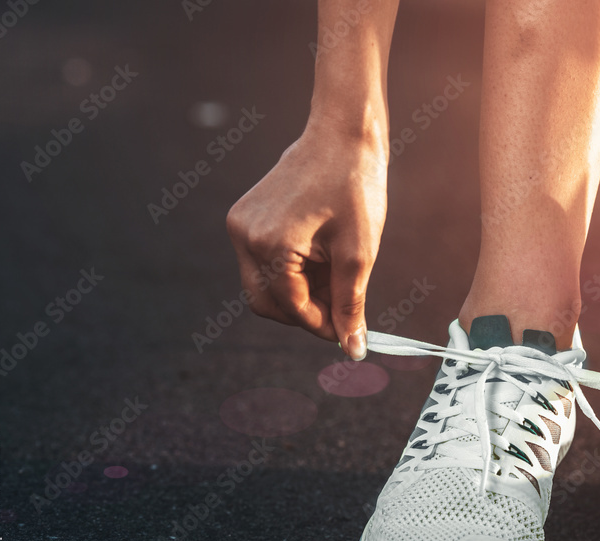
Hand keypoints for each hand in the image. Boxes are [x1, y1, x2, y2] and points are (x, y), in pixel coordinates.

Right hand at [226, 126, 386, 359]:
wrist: (342, 135)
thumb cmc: (355, 186)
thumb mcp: (359, 252)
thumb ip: (351, 303)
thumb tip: (353, 347)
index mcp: (270, 243)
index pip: (292, 307)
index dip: (323, 325)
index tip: (350, 332)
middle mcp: (245, 236)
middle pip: (267, 304)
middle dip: (305, 313)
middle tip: (342, 309)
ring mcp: (240, 225)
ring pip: (264, 286)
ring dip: (299, 293)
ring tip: (335, 273)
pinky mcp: (245, 218)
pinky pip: (264, 262)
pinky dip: (291, 272)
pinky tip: (322, 257)